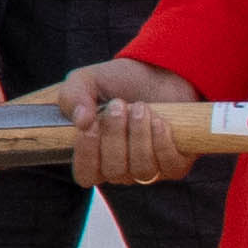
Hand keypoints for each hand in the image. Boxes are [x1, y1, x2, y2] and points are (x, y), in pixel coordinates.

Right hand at [54, 54, 201, 192]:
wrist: (159, 73)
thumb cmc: (119, 83)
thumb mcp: (88, 81)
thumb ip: (72, 96)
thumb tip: (81, 120)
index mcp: (95, 156)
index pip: (85, 175)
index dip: (87, 154)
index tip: (91, 123)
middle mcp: (121, 168)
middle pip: (114, 171)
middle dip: (116, 136)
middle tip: (119, 104)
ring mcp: (149, 169)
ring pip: (142, 170)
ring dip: (140, 135)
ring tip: (140, 107)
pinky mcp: (175, 164)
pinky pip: (169, 166)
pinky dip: (163, 142)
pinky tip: (159, 120)